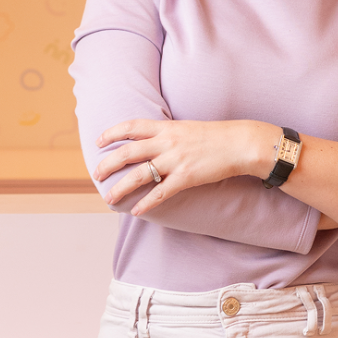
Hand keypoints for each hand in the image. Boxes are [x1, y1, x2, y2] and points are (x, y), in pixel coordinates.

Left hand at [92, 116, 276, 214]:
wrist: (240, 143)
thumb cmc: (215, 136)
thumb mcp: (186, 128)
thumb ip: (167, 134)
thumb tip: (151, 142)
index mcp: (166, 127)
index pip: (131, 126)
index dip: (112, 133)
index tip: (99, 141)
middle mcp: (167, 142)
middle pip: (128, 152)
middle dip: (108, 163)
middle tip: (96, 173)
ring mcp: (176, 160)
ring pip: (139, 174)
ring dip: (121, 187)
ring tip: (109, 197)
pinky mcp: (186, 177)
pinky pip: (161, 193)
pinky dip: (146, 203)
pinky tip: (135, 211)